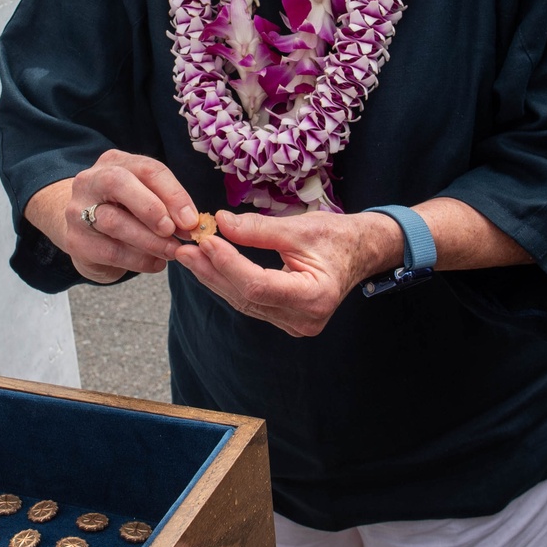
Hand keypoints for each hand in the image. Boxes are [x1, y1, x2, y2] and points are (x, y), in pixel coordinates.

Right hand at [29, 151, 197, 284]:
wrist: (85, 231)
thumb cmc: (124, 211)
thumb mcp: (146, 198)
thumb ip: (168, 206)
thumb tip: (192, 224)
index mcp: (115, 162)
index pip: (147, 169)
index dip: (173, 194)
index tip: (192, 220)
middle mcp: (91, 180)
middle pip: (118, 182)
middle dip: (150, 207)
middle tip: (172, 230)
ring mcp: (77, 209)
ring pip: (113, 221)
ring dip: (149, 240)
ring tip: (171, 252)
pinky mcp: (75, 240)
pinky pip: (109, 251)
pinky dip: (138, 260)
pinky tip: (156, 264)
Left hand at [174, 208, 401, 336]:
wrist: (360, 252)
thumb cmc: (336, 237)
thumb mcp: (300, 227)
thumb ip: (258, 229)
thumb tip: (219, 222)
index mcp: (314, 297)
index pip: (258, 285)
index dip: (228, 264)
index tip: (206, 241)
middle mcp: (304, 319)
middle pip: (246, 296)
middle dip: (213, 270)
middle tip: (186, 248)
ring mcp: (295, 324)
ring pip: (243, 301)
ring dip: (215, 277)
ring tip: (190, 255)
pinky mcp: (286, 320)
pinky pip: (250, 302)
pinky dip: (229, 282)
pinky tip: (209, 266)